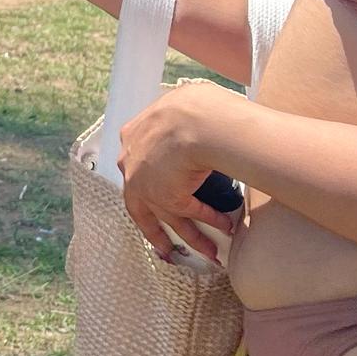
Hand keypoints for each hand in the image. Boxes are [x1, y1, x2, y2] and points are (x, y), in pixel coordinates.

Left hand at [117, 80, 242, 265]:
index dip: (144, 181)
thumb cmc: (190, 105)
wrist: (194, 120)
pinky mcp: (169, 199)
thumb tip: (199, 107)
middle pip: (143, 205)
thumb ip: (179, 115)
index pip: (133, 165)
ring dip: (192, 236)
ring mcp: (147, 186)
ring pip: (169, 218)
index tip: (152, 194)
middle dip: (155, 228)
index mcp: (131, 137)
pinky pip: (192, 215)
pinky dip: (209, 222)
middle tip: (165, 246)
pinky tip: (225, 227)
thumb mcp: (178, 102)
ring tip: (208, 252)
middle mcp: (132, 166)